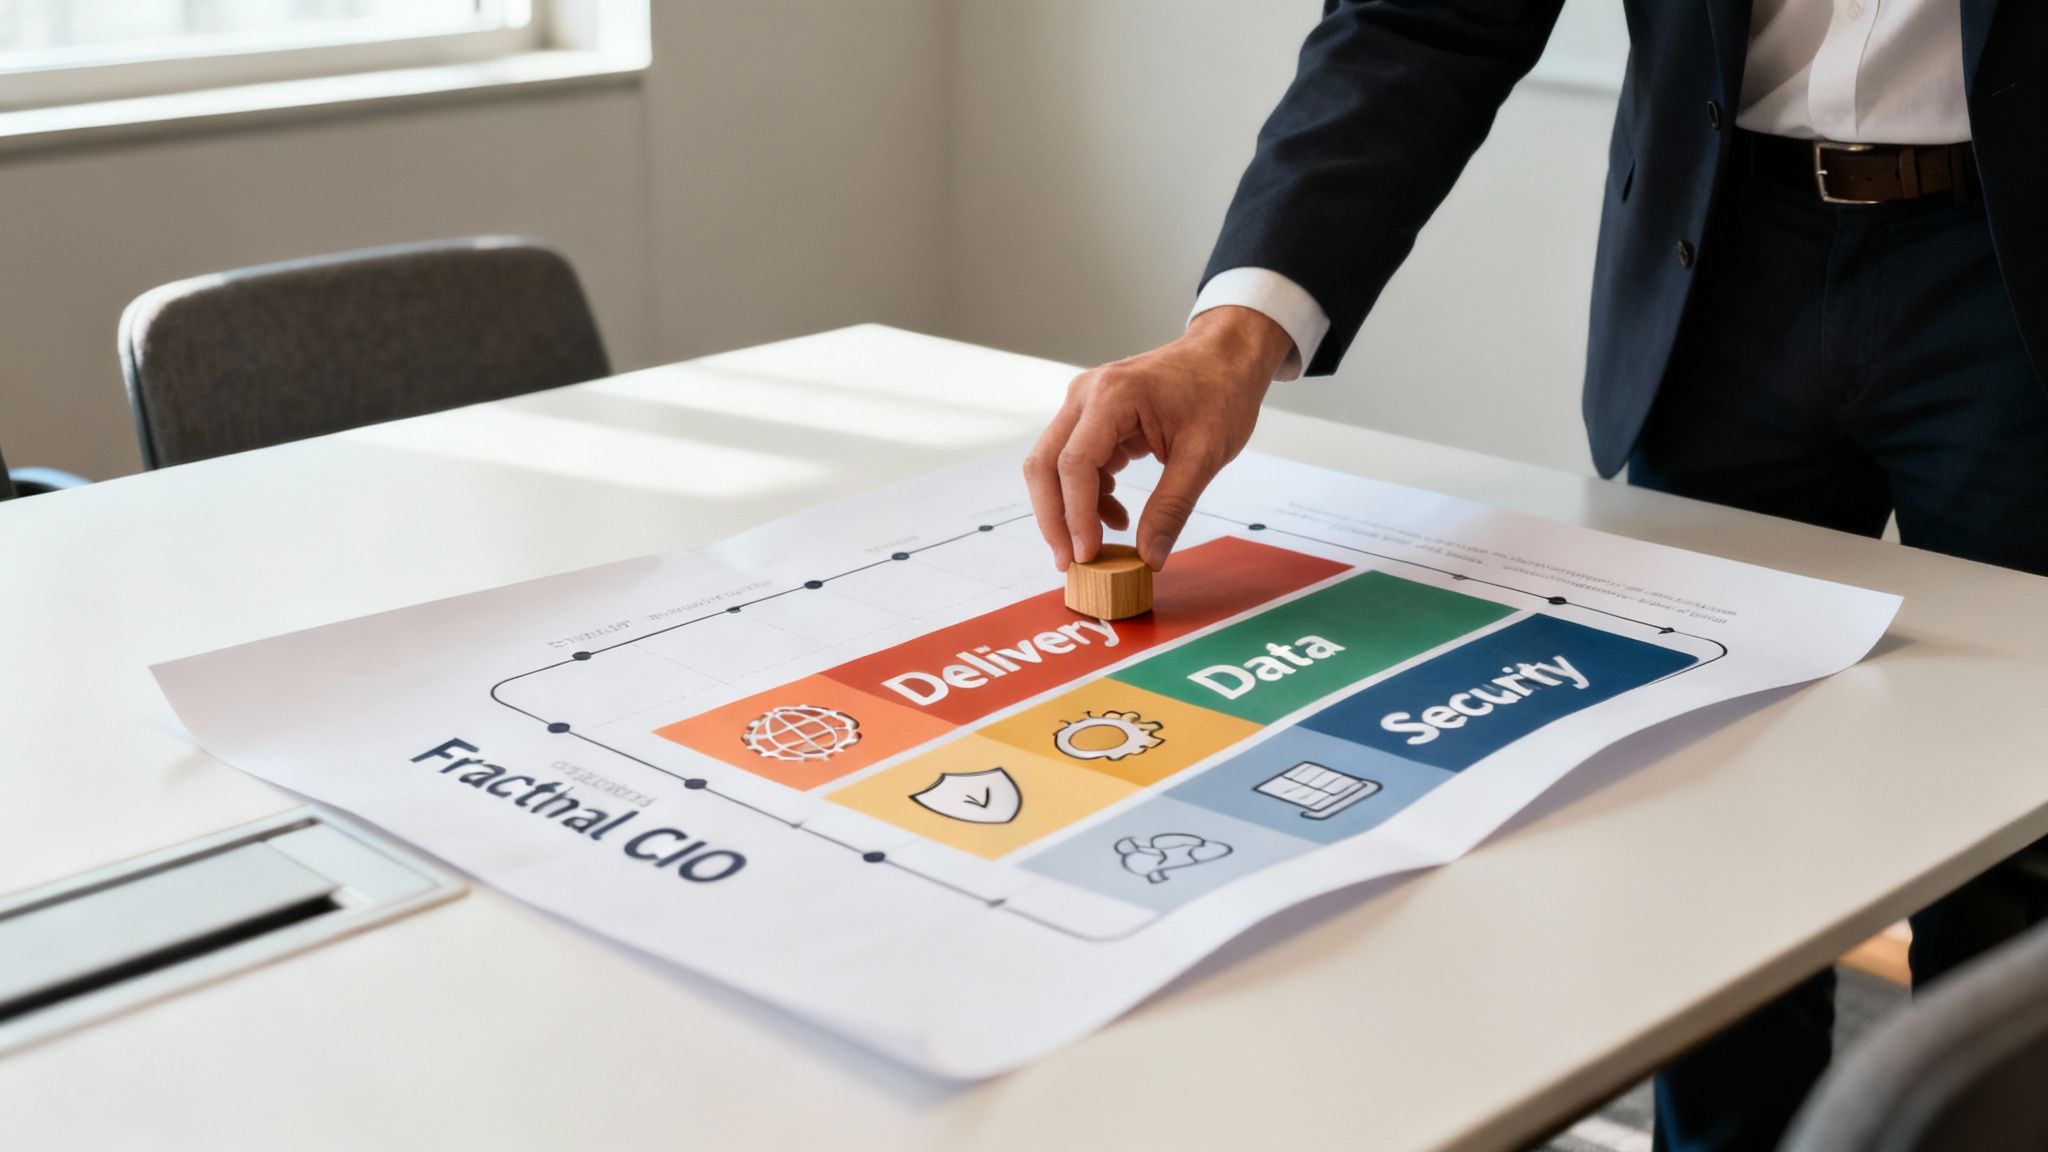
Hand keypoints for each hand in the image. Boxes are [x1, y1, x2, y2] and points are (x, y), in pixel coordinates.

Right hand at [1024, 306, 1292, 571]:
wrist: (1226, 355)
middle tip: (1070, 563)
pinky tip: (1117, 515)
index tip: (1086, 555)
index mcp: (1112, 396)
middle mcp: (1086, 394)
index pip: (1074, 465)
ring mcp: (1084, 402)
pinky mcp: (1092, 415)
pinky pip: (1074, 461)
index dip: (1075, 516)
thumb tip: (1149, 557)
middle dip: (1054, 518)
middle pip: (1045, 465)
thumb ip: (1172, 507)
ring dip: (1068, 509)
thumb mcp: (1204, 455)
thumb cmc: (1221, 391)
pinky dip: (1087, 495)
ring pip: (1052, 465)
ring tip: (1102, 543)